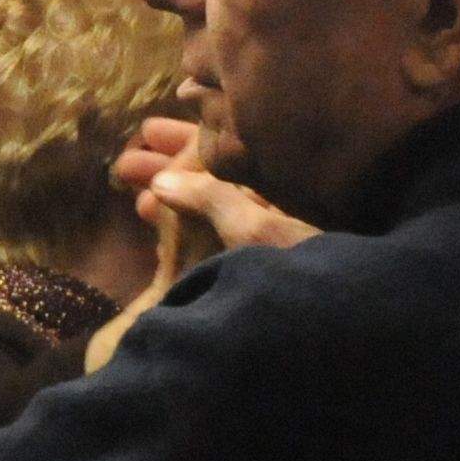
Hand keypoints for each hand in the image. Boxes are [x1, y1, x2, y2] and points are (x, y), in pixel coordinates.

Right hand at [92, 123, 313, 370]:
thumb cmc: (300, 270)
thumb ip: (208, 199)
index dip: (187, 139)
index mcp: (283, 184)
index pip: (229, 150)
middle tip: (125, 164)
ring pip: (209, 209)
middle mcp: (275, 207)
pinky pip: (212, 240)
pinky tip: (157, 232)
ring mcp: (263, 241)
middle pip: (214, 176)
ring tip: (132, 198)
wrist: (334, 329)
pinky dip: (185, 233)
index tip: (148, 131)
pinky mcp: (251, 270)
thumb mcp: (254, 227)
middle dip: (169, 170)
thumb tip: (161, 183)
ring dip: (170, 202)